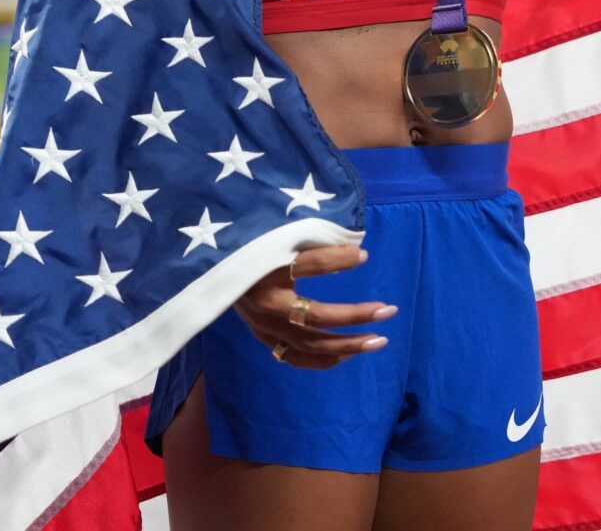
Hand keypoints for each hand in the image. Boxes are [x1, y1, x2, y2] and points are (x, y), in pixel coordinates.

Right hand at [233, 244, 395, 369]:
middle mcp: (266, 305)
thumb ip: (315, 245)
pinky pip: (295, 357)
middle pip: (317, 317)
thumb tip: (359, 254)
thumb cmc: (251, 250)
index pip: (308, 265)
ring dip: (347, 344)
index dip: (338, 260)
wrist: (211, 273)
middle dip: (356, 316)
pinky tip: (345, 354)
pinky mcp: (264, 338)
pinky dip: (322, 359)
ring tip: (379, 340)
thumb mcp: (277, 240)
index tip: (364, 256)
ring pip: (311, 344)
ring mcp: (265, 327)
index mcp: (265, 272)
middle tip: (389, 311)